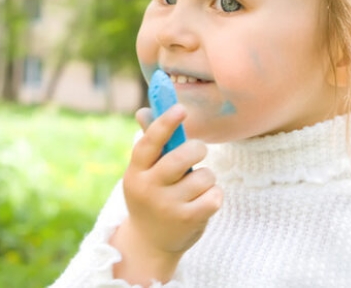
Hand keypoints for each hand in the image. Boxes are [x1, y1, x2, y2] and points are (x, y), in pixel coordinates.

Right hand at [110, 104, 222, 283]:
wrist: (150, 243)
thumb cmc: (151, 196)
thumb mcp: (143, 173)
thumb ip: (150, 143)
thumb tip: (144, 110)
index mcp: (136, 172)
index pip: (149, 143)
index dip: (165, 123)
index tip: (181, 108)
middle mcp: (149, 189)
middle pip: (181, 157)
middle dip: (197, 148)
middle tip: (198, 150)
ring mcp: (167, 206)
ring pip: (204, 176)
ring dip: (206, 177)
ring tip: (196, 186)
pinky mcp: (187, 220)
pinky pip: (214, 195)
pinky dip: (214, 195)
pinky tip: (204, 201)